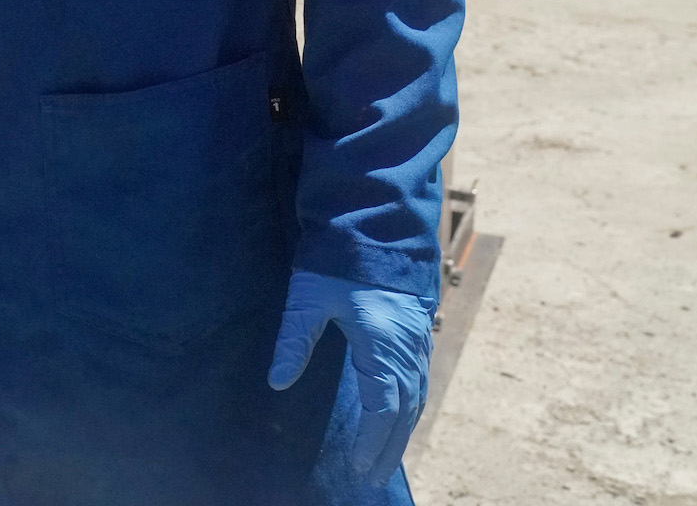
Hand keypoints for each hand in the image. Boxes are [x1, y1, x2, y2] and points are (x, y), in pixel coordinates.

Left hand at [267, 269, 433, 484]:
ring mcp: (418, 340)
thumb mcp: (308, 296)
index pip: (382, 409)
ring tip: (383, 457)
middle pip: (404, 411)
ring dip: (401, 430)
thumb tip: (277, 381)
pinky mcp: (418, 331)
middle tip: (371, 476)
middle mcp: (408, 348)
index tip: (357, 467)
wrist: (375, 220)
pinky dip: (409, 405)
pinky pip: (419, 380)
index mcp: (384, 345)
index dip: (371, 442)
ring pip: (416, 397)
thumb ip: (294, 339)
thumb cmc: (338, 258)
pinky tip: (396, 416)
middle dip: (387, 446)